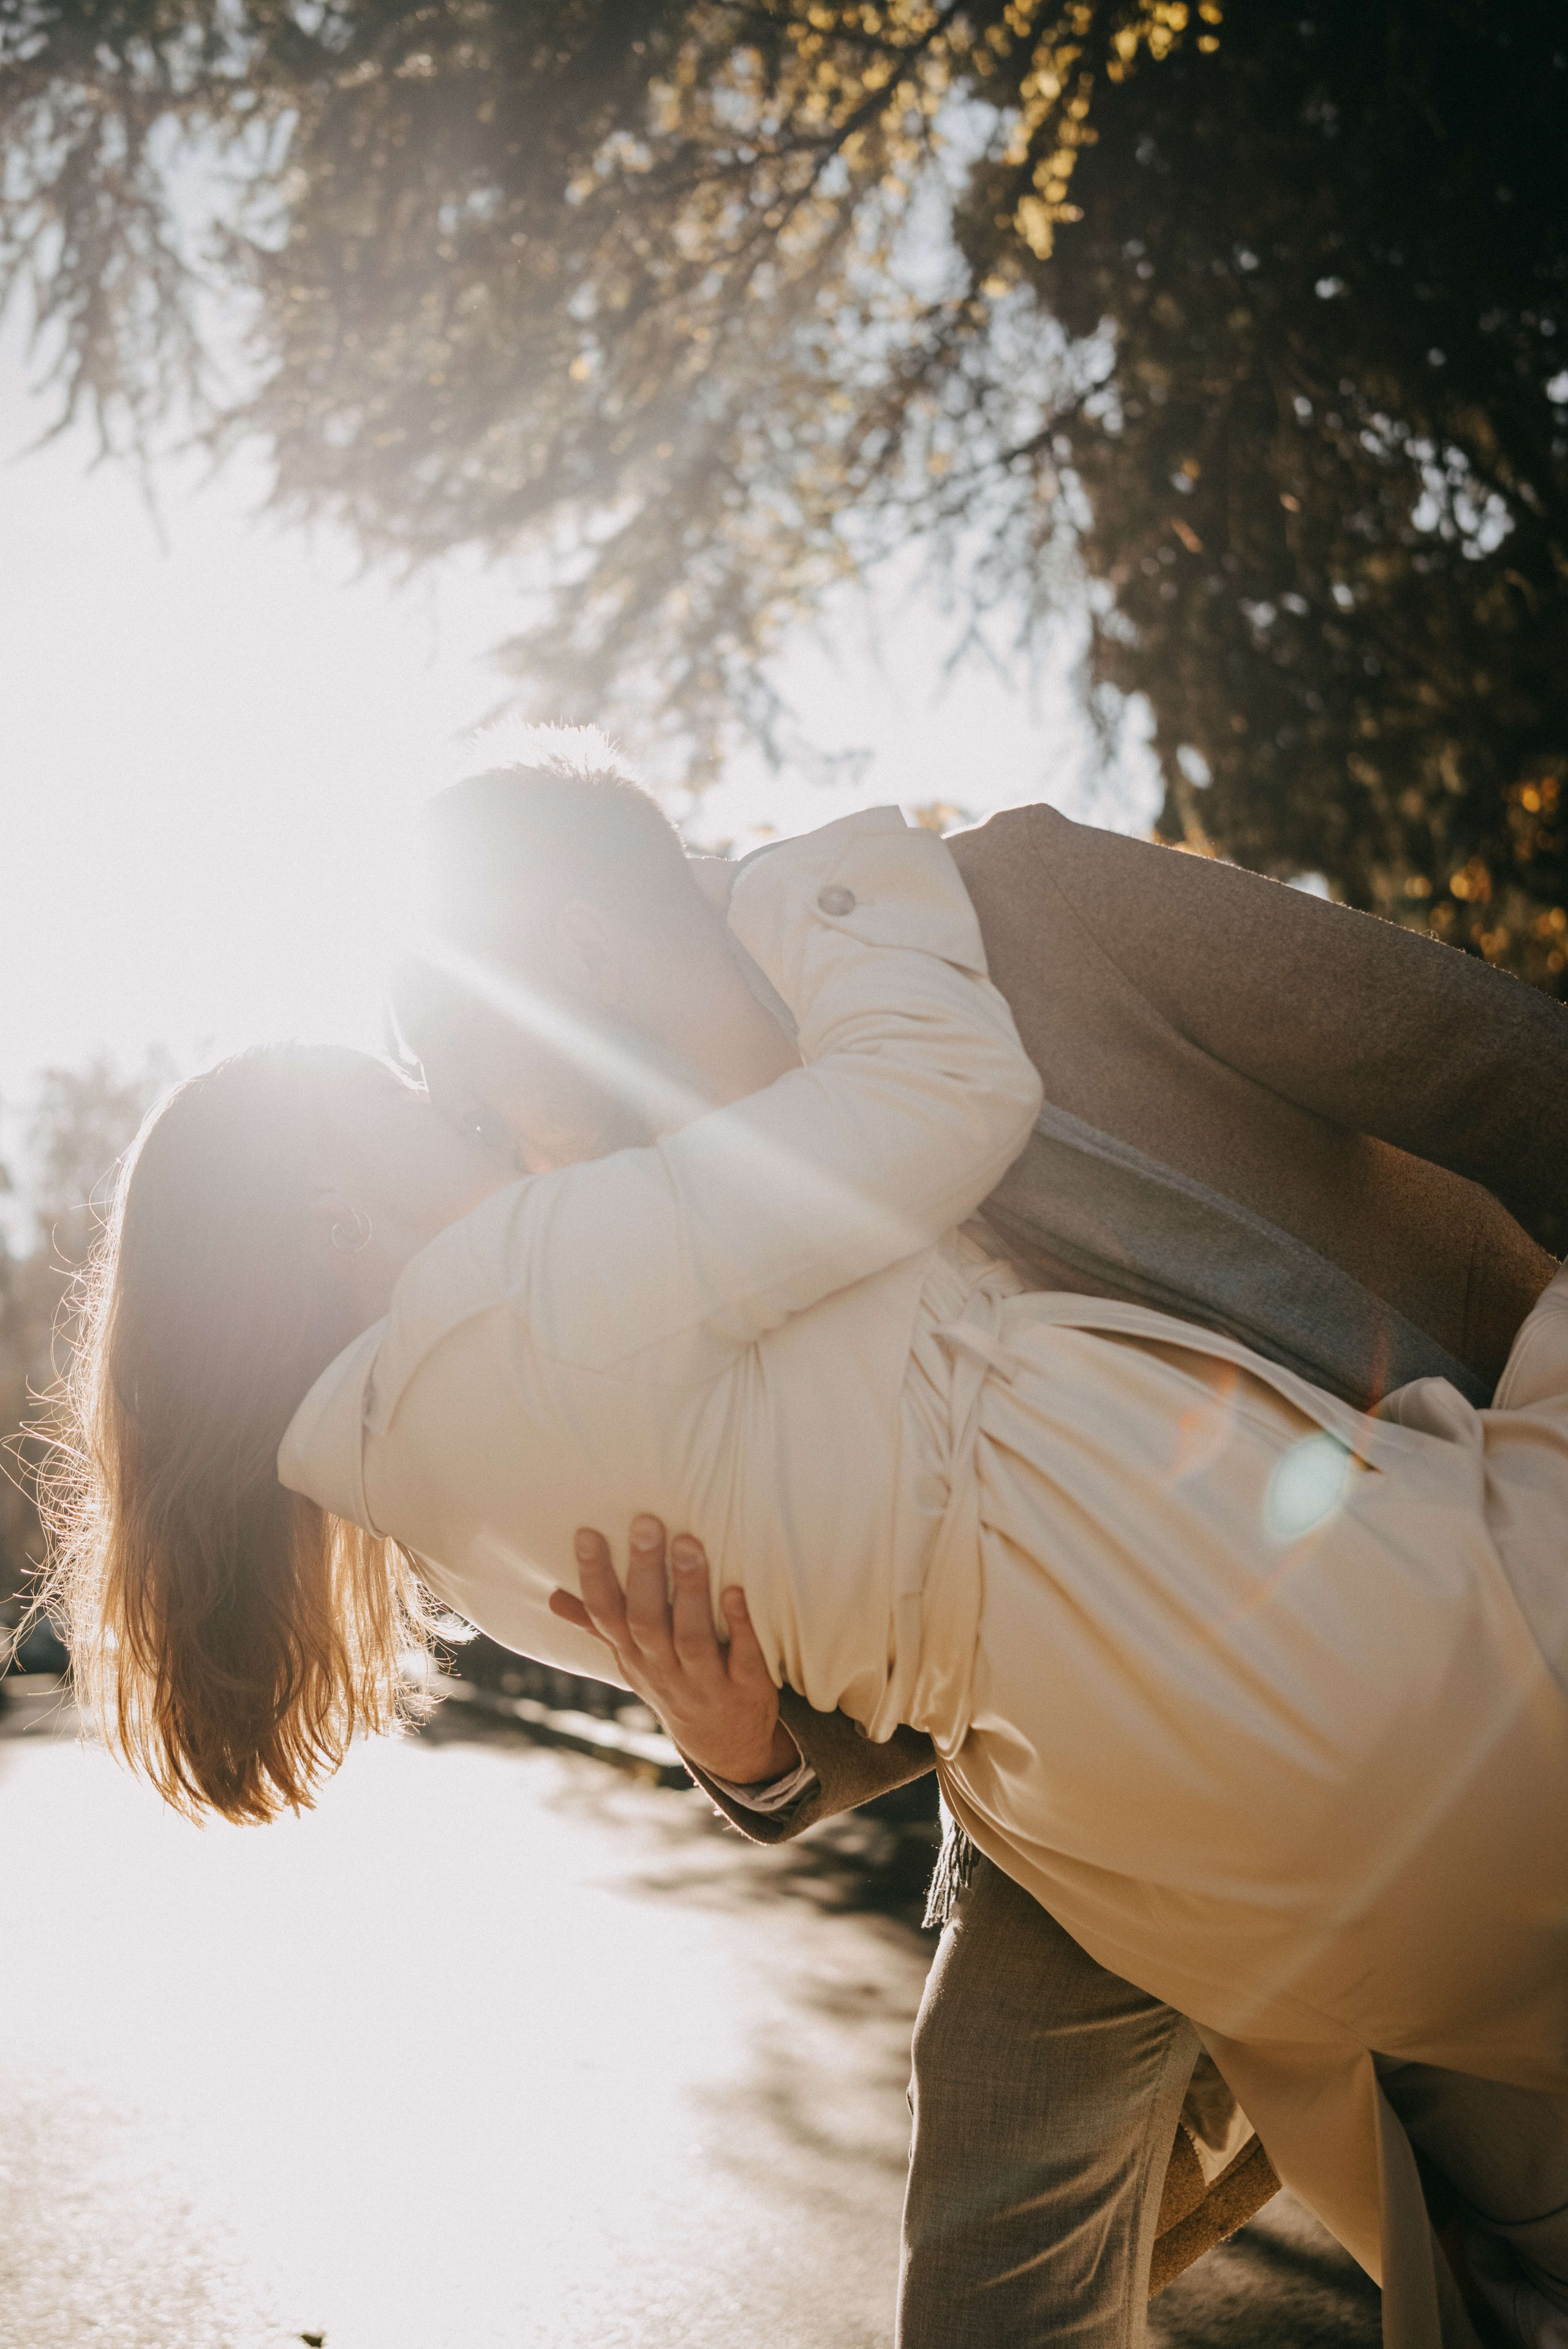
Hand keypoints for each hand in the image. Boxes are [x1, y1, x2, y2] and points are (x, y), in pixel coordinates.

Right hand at [549, 1515, 799, 1785]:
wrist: (723, 1745)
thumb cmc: (673, 1682)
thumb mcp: (631, 1660)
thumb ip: (598, 1625)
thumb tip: (553, 1597)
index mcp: (633, 1656)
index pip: (606, 1615)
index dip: (594, 1576)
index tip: (587, 1533)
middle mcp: (662, 1669)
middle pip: (646, 1622)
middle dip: (645, 1573)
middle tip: (646, 1524)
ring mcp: (703, 1683)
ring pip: (692, 1638)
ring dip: (690, 1592)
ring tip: (689, 1545)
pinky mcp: (746, 1688)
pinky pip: (742, 1658)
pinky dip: (740, 1627)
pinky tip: (738, 1591)